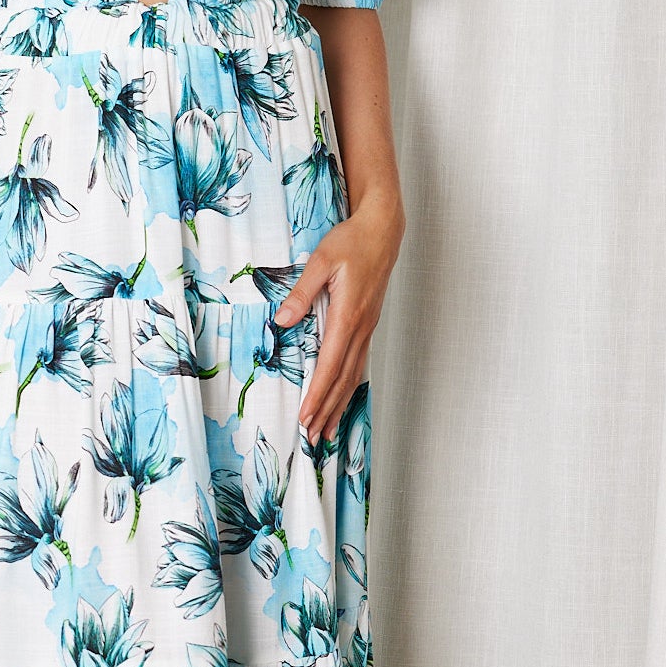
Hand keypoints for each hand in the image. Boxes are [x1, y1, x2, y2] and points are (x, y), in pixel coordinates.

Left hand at [272, 198, 403, 445]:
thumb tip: (284, 319)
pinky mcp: (367, 324)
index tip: (306, 416)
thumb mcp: (321, 260)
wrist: (382, 230)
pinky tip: (342, 395)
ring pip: (353, 374)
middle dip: (328, 409)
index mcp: (347, 316)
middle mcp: (360, 328)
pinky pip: (358, 362)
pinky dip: (348, 385)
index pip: (330, 365)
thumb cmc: (351, 241)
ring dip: (339, 402)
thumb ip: (302, 291)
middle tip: (313, 436)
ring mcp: (367, 327)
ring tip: (328, 429)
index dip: (318, 393)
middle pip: (343, 378)